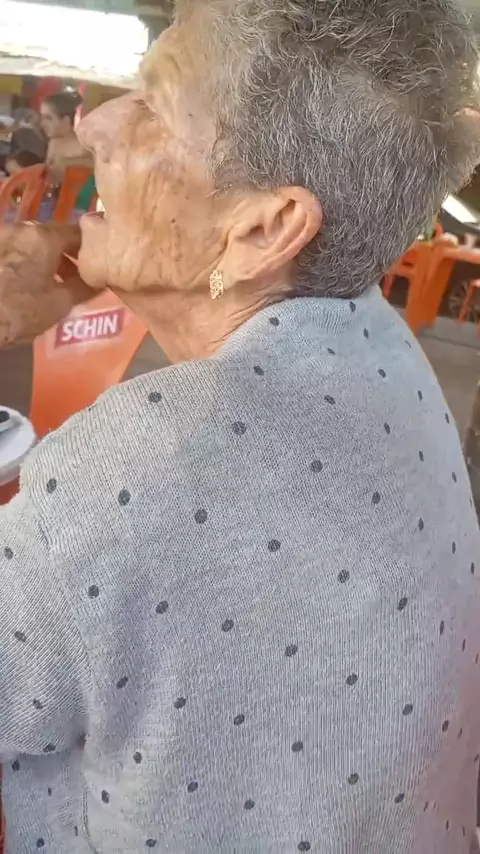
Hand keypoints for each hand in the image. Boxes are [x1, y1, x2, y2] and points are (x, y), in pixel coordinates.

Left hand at [0, 222, 99, 346]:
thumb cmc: (18, 313)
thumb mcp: (59, 305)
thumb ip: (84, 287)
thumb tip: (102, 280)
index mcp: (44, 237)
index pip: (79, 232)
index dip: (92, 247)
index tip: (98, 263)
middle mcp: (22, 228)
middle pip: (52, 235)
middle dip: (66, 253)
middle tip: (74, 277)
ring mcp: (0, 236)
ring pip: (31, 242)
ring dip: (44, 257)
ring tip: (49, 282)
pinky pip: (14, 249)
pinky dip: (25, 261)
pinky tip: (24, 282)